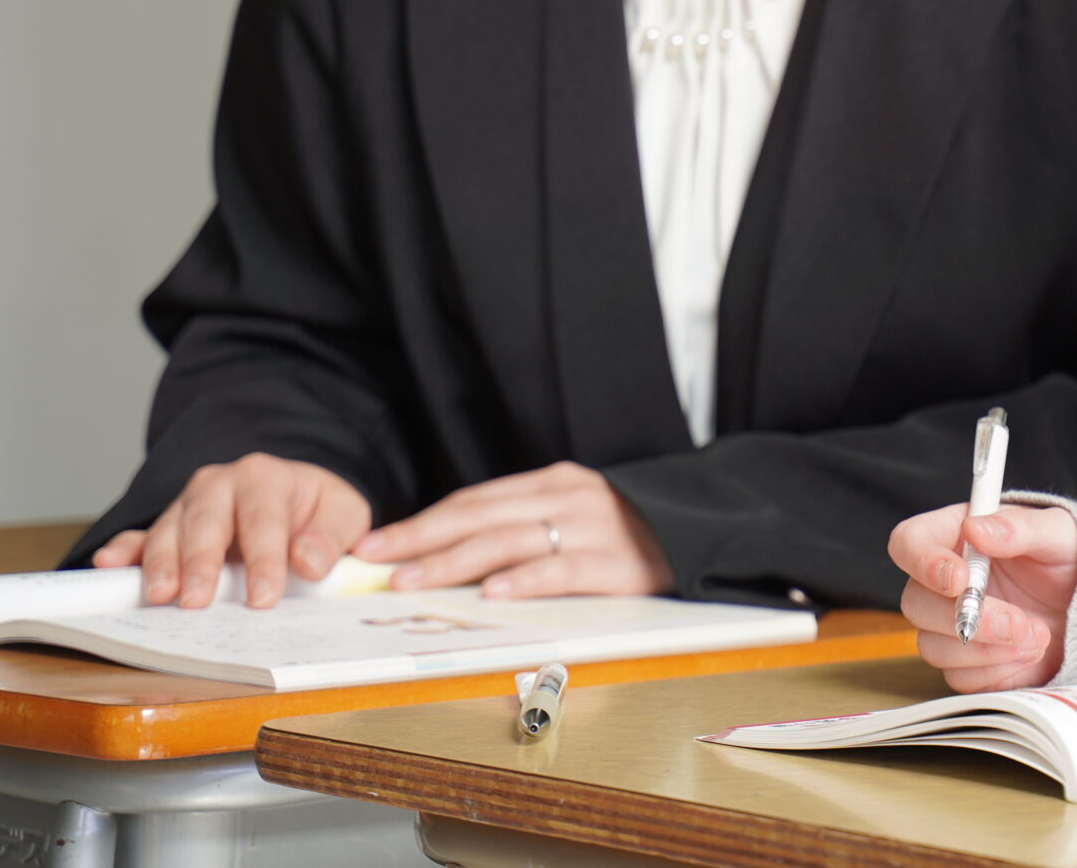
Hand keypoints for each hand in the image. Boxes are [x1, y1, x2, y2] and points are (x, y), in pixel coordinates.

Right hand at [91, 454, 370, 609]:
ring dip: (161, 564)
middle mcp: (221, 484)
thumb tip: (310, 563)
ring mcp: (188, 504)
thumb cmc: (317, 510)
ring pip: (169, 530)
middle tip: (196, 601)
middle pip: (207, 522)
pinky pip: (140, 535)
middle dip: (200, 562)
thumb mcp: (343, 514)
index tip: (263, 597)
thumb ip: (331, 536)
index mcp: (267, 477)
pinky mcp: (167, 525)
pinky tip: (109, 564)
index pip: (264, 520)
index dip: (264, 560)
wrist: (295, 496)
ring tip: (159, 596)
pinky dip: (124, 550)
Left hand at [354, 462, 672, 598]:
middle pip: (480, 518)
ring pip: (509, 542)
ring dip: (454, 563)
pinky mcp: (617, 563)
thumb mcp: (574, 512)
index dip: (421, 522)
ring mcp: (592, 529)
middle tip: (375, 561)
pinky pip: (562, 570)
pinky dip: (525, 581)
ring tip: (412, 580)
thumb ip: (523, 523)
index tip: (376, 544)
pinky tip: (493, 592)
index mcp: (553, 483)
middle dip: (421, 539)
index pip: (473, 501)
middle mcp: (568, 498)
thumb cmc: (629, 531)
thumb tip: (449, 553)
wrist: (701, 529)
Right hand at [889, 503, 1076, 692]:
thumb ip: (1018, 528)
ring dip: (989, 648)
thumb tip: (975, 528)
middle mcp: (942, 583)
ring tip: (1039, 634)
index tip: (960, 579)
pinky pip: (961, 678)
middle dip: (969, 618)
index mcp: (954, 536)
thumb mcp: (1056, 532)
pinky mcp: (967, 664)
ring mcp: (950, 626)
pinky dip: (999, 669)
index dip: (924, 562)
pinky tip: (1032, 650)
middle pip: (916, 604)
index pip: (909, 543)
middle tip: (1018, 622)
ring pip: (934, 647)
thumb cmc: (1066, 556)